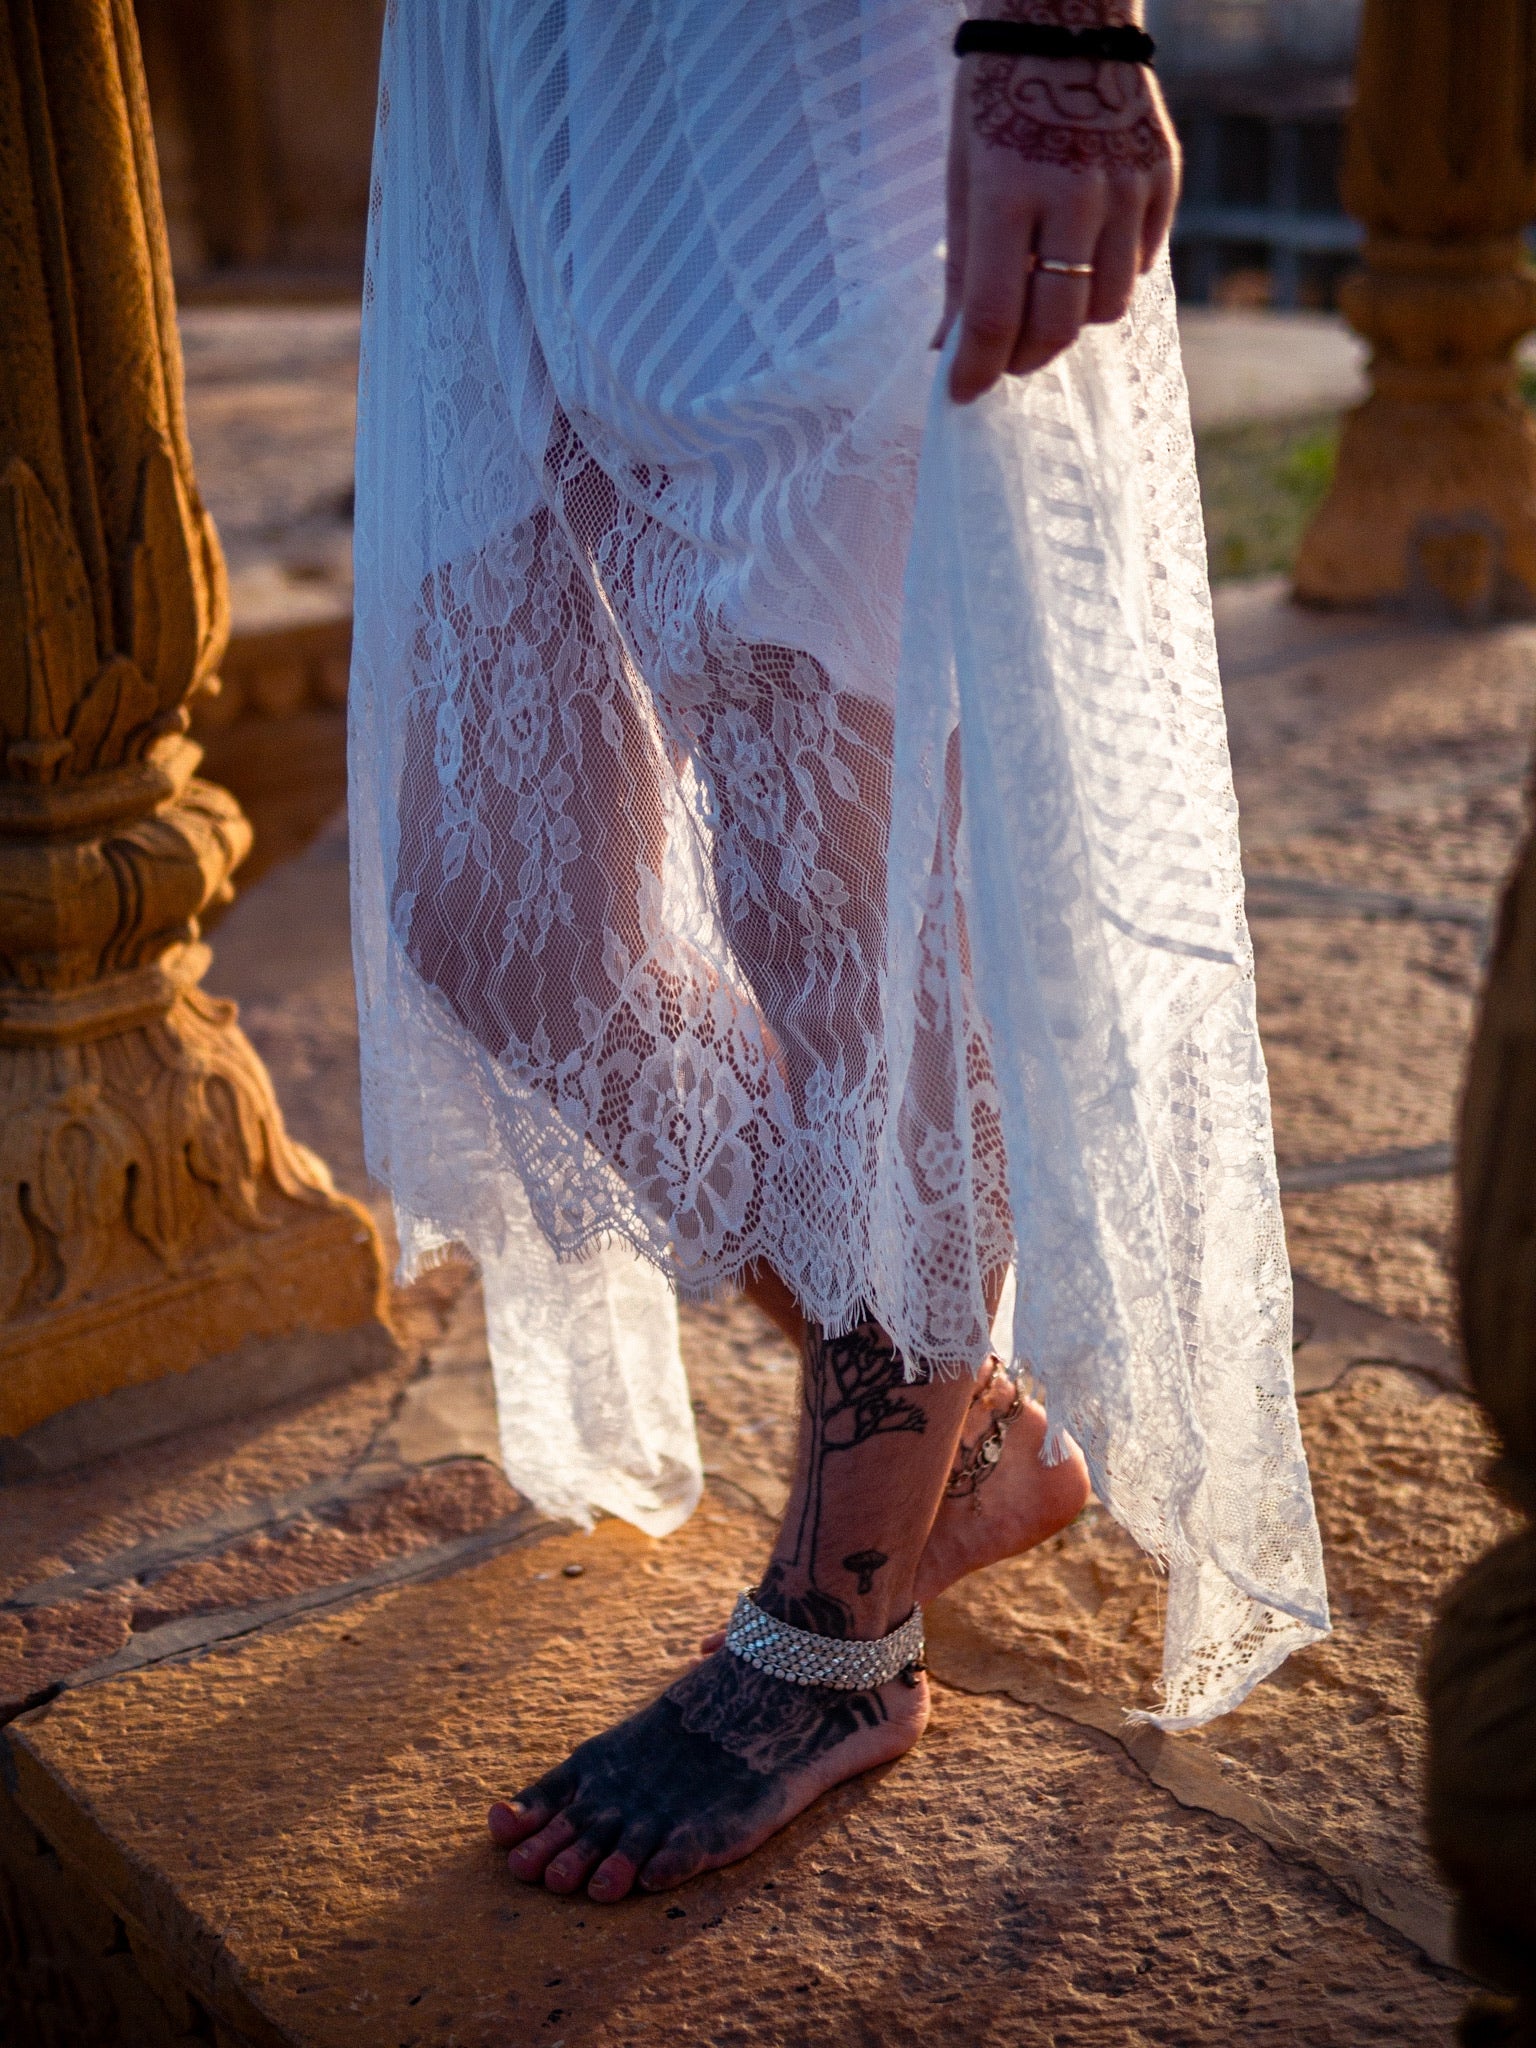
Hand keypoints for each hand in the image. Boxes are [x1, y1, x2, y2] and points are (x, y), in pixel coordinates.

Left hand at [940, 49, 1180, 402]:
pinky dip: (1111, 276)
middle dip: (1025, 358)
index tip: (961, 393)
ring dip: (1072, 319)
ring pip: (1108, 305)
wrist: (1065, 16)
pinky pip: (1141, 263)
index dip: (976, 368)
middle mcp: (1074, 192)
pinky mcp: (1162, 177)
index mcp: (1008, 190)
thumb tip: (951, 349)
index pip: (995, 315)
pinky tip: (1086, 254)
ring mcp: (1126, 185)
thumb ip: (962, 270)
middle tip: (1006, 360)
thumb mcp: (963, 180)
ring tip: (1048, 300)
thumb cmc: (996, 101)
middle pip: (1058, 323)